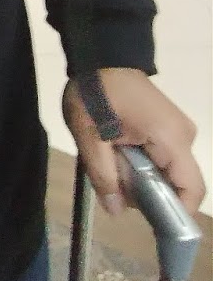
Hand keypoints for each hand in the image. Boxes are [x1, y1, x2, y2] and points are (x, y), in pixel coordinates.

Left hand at [64, 68, 204, 215]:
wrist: (101, 53)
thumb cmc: (95, 92)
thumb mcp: (89, 137)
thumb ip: (103, 175)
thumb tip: (117, 212)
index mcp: (170, 138)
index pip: (191, 188)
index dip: (177, 213)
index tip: (153, 226)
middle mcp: (184, 136)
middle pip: (178, 182)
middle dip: (150, 195)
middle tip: (116, 191)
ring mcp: (179, 130)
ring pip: (169, 171)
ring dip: (144, 178)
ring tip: (112, 166)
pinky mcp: (169, 126)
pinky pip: (164, 157)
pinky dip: (144, 164)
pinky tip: (119, 157)